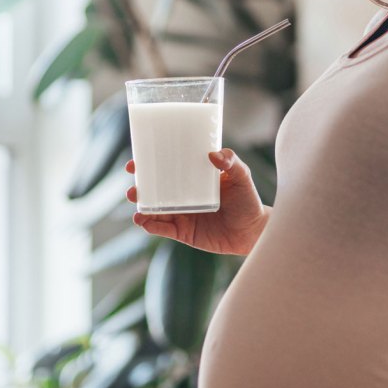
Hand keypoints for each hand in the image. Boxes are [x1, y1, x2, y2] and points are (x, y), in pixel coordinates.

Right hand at [126, 149, 267, 255]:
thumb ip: (232, 163)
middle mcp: (183, 195)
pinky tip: (143, 221)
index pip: (167, 168)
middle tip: (134, 187)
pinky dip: (151, 226)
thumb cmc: (247, 200)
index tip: (136, 162)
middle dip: (139, 188)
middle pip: (154, 190)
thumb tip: (214, 155)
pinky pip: (163, 229)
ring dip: (142, 207)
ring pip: (155, 210)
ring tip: (137, 204)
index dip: (149, 164)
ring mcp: (182, 214)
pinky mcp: (183, 232)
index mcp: (192, 178)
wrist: (253, 231)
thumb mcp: (242, 177)